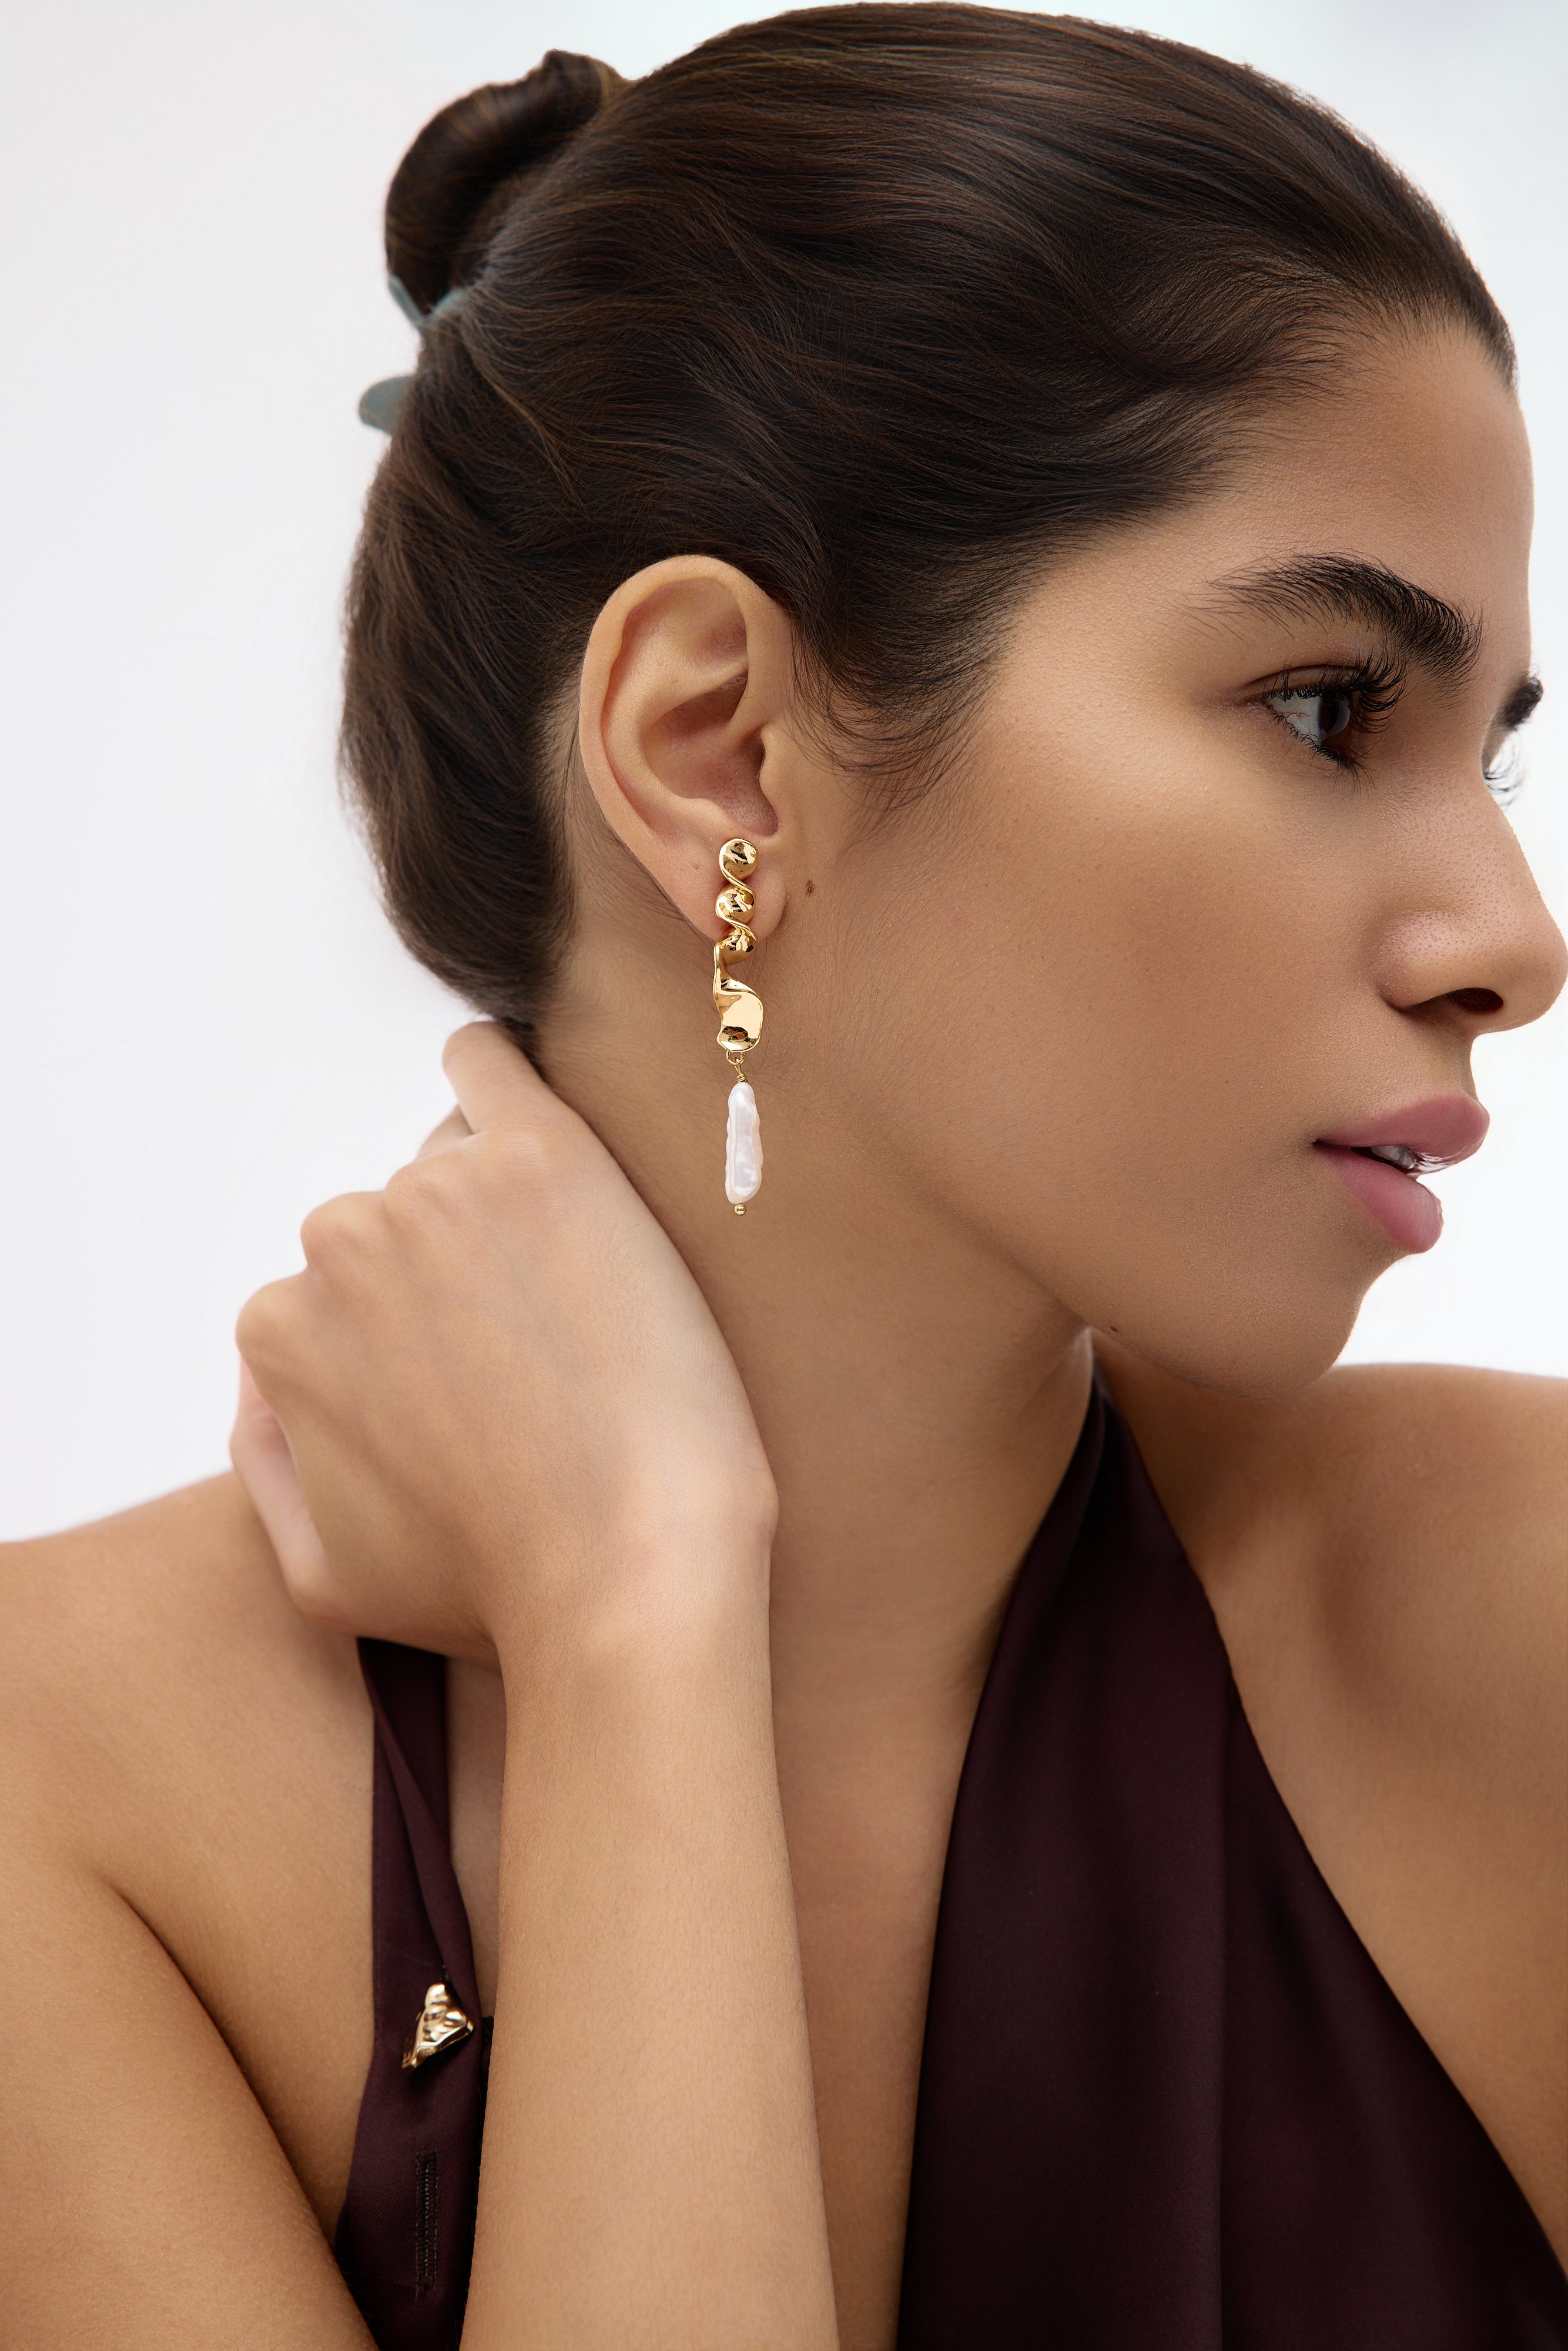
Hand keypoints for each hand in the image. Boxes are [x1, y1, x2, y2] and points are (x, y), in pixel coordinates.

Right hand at [232, 1025, 775, 1661]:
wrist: (631, 1577)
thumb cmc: (495, 1589)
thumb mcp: (321, 1571)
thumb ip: (264, 1462)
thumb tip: (264, 1381)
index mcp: (282, 1329)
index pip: (346, 1292)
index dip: (426, 1338)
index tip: (490, 1384)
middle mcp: (340, 1243)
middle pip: (400, 1224)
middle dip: (465, 1273)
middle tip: (547, 1355)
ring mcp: (439, 1192)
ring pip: (458, 1162)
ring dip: (508, 1214)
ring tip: (580, 1311)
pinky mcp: (544, 1159)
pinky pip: (490, 1062)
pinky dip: (497, 1073)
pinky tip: (528, 1119)